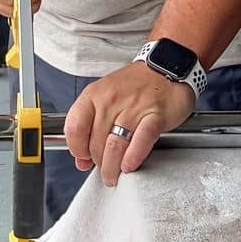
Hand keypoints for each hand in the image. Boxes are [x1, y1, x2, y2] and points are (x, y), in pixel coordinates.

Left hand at [64, 62, 195, 186]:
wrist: (166, 66)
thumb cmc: (135, 85)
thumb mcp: (105, 98)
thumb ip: (90, 126)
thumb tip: (81, 160)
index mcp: (94, 94)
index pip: (74, 128)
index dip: (77, 149)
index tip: (84, 158)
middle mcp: (111, 99)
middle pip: (95, 142)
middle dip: (98, 163)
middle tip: (104, 171)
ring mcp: (134, 107)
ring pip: (115, 145)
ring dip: (112, 167)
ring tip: (114, 176)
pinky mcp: (155, 115)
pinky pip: (140, 141)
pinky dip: (133, 157)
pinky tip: (129, 165)